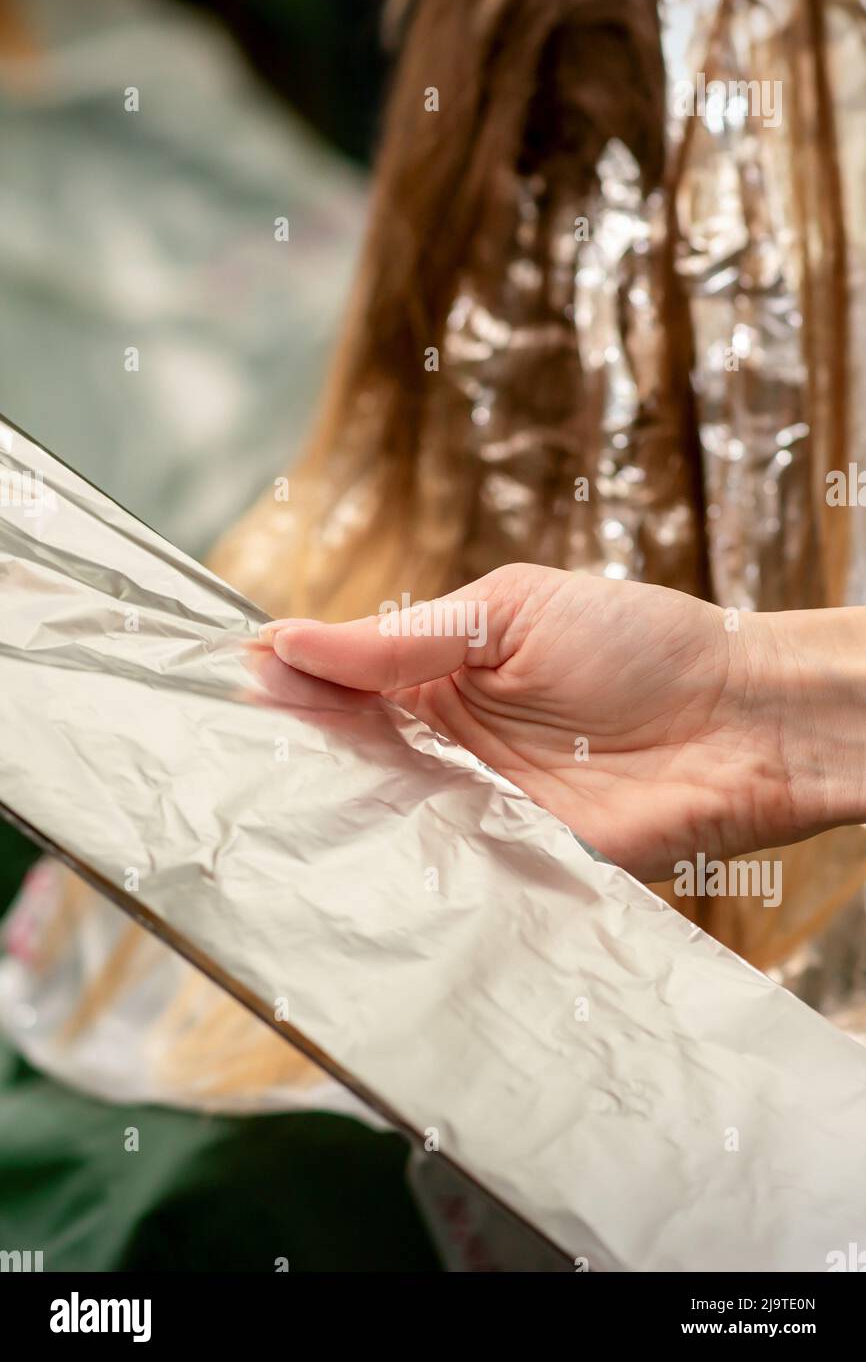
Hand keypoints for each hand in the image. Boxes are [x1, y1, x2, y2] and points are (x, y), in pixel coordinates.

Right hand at [261, 563, 865, 880]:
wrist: (738, 717)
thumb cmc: (634, 642)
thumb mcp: (506, 614)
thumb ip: (399, 639)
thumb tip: (285, 641)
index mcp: (436, 672)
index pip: (338, 684)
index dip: (285, 688)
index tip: (225, 692)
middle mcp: (443, 746)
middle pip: (345, 760)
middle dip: (290, 759)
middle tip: (228, 760)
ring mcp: (472, 808)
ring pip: (378, 820)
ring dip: (330, 817)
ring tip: (265, 814)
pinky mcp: (507, 865)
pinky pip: (435, 873)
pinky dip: (393, 872)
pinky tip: (343, 868)